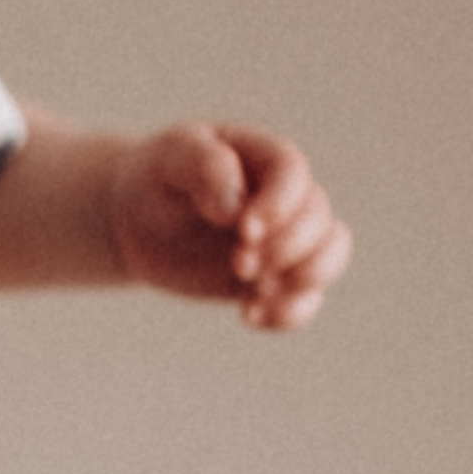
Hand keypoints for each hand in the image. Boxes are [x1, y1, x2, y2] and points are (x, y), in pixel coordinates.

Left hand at [108, 128, 351, 328]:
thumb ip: (204, 166)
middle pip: (319, 220)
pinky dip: (289, 313)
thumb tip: (234, 205)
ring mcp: (286, 238)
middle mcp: (286, 197)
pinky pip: (307, 298)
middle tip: (238, 264)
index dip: (279, 205)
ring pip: (331, 255)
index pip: (293, 175)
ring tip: (256, 295)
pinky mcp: (275, 277)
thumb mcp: (170, 158)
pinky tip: (248, 315)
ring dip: (304, 280)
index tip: (243, 230)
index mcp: (264, 158)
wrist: (140, 220)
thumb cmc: (158, 178)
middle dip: (286, 249)